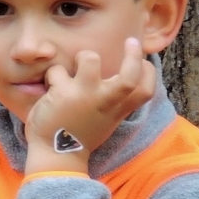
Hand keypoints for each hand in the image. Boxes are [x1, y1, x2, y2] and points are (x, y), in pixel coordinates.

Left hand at [24, 39, 155, 174]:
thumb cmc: (79, 136)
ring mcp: (85, 96)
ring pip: (90, 58)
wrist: (55, 156)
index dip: (148, 73)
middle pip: (130, 75)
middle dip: (134, 55)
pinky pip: (57, 71)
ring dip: (80, 57)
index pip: (145, 91)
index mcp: (117, 111)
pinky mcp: (63, 93)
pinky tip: (50, 89)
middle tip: (131, 42)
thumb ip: (113, 103)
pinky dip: (52, 76)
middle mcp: (105, 102)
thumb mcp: (105, 122)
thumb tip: (117, 80)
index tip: (144, 63)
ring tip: (73, 68)